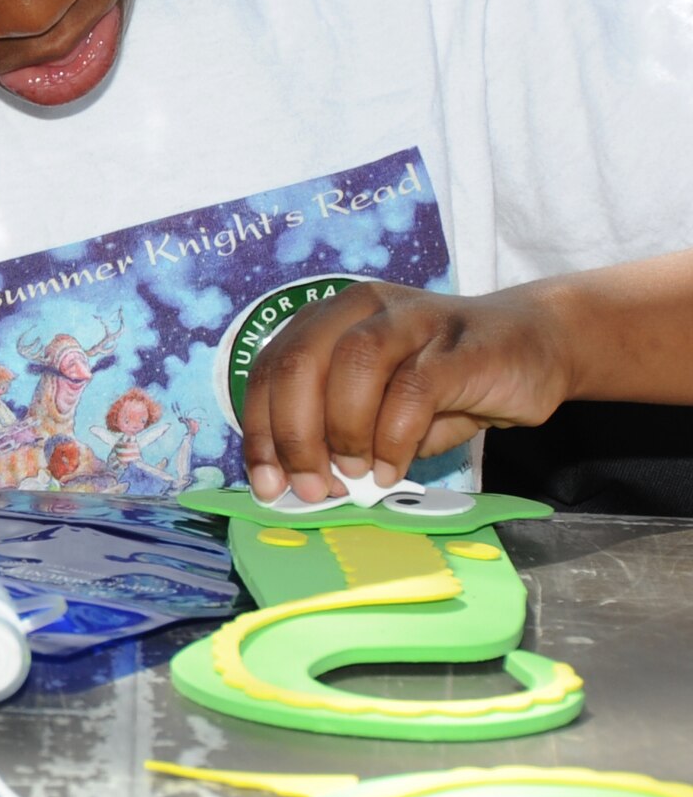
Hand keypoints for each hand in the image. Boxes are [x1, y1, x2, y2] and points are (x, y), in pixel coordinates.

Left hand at [240, 280, 570, 501]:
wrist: (534, 348)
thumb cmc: (441, 386)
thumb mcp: (373, 410)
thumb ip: (332, 434)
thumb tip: (295, 484)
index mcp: (327, 320)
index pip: (270, 370)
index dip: (261, 432)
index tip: (268, 486)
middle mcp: (362, 308)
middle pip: (300, 363)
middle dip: (295, 436)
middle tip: (310, 487)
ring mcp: (412, 319)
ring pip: (353, 365)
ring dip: (344, 431)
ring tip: (355, 476)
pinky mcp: (459, 345)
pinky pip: (413, 390)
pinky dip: (393, 439)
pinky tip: (391, 468)